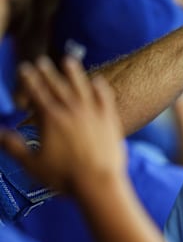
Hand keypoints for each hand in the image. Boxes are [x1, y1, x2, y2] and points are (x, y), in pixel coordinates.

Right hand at [0, 56, 126, 195]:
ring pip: (81, 87)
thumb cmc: (65, 177)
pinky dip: (100, 88)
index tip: (24, 68)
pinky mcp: (109, 119)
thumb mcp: (32, 165)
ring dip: (74, 72)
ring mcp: (92, 113)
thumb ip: (14, 147)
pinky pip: (105, 98)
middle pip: (57, 86)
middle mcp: (71, 111)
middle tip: (41, 60)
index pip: (36, 93)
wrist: (99, 182)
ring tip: (68, 59)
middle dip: (47, 72)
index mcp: (51, 119)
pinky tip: (98, 80)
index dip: (29, 80)